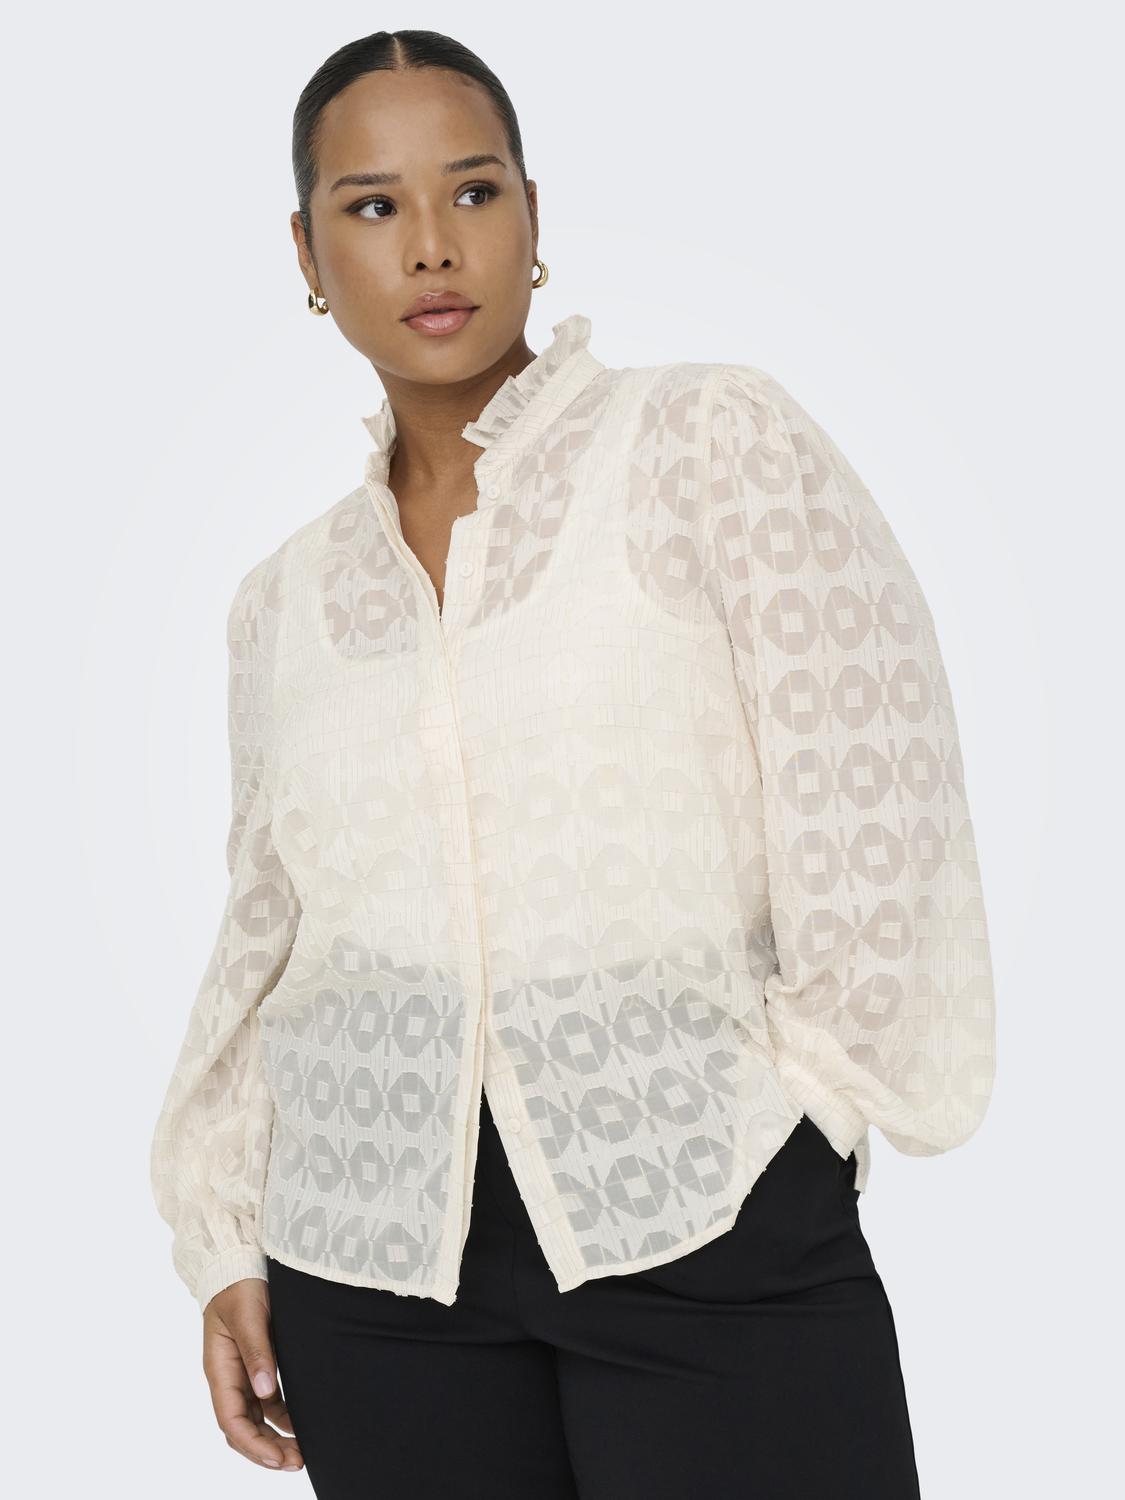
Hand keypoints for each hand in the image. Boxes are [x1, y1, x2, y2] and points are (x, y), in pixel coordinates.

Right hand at [202, 1277, 303, 1472]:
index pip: (231, 1420)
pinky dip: (282, 1418)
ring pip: (255, 1420)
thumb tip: (265, 1391)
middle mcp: (228, 1378)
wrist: (241, 1263)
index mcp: (219, 1369)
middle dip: (266, 1450)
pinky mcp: (258, 1366)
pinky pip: (267, 1403)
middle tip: (297, 1463)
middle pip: (242, 1428)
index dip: (253, 1444)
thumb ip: (257, 1351)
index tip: (278, 1457)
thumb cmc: (240, 1286)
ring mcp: (242, 1374)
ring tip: (301, 1453)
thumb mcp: (248, 1315)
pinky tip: (301, 1425)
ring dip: (275, 1439)